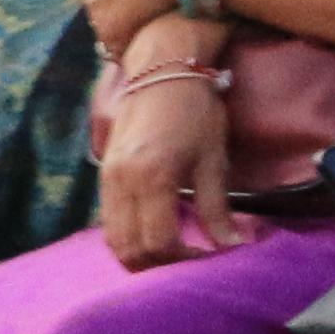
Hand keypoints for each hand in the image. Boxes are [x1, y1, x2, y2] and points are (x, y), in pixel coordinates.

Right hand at [94, 41, 240, 269]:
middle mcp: (121, 180)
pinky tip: (155, 230)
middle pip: (128, 249)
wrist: (161, 67)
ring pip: (113, 238)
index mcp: (151, 177)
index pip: (159, 243)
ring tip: (172, 252)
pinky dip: (129, 235)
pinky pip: (109, 219)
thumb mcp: (213, 159)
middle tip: (188, 263)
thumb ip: (217, 208)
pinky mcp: (104, 171)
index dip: (183, 262)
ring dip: (139, 254)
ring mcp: (107, 176)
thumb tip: (231, 247)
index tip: (208, 259)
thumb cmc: (195, 111)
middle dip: (157, 267)